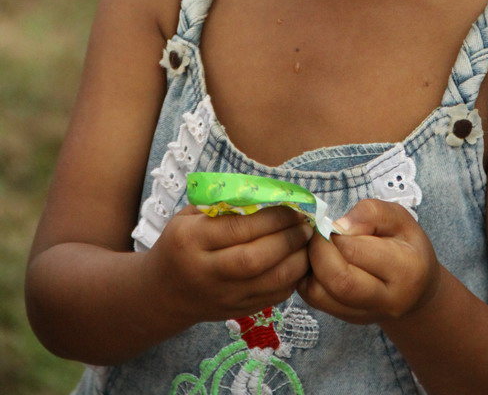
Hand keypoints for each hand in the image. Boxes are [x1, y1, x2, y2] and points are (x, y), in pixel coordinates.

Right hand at [141, 205, 312, 327]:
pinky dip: (292, 279)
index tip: (292, 206)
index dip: (271, 218)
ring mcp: (223, 297)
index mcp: (191, 241)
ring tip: (308, 241)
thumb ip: (224, 204)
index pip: (238, 228)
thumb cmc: (180, 243)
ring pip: (269, 283)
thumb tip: (270, 192)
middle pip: (255, 259)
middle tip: (306, 224)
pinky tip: (299, 261)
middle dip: (288, 239)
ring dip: (297, 260)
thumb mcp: (190, 216)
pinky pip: (273, 298)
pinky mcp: (237, 312)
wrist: (162, 293)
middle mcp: (206, 272)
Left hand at [298, 199, 440, 324]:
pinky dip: (308, 279)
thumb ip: (371, 213)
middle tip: (318, 234)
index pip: (356, 251)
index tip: (332, 223)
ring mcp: (367, 315)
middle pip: (339, 281)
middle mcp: (388, 300)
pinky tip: (318, 264)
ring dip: (310, 266)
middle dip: (318, 252)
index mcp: (405, 269)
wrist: (416, 287)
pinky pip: (316, 301)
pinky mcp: (349, 319)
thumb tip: (339, 226)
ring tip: (318, 248)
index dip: (335, 233)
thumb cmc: (406, 244)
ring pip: (321, 295)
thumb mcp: (399, 217)